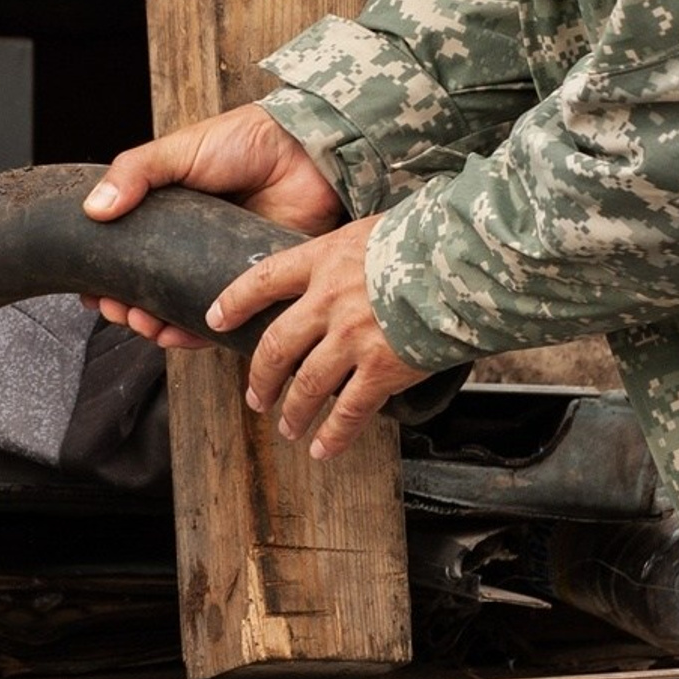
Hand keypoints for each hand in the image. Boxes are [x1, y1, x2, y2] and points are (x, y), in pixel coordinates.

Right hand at [81, 103, 343, 349]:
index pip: (128, 254)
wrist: (303, 151)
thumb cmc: (243, 141)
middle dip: (128, 309)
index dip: (106, 278)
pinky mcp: (252, 286)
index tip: (92, 292)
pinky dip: (195, 335)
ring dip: (156, 327)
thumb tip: (92, 210)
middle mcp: (192, 247)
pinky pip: (221, 321)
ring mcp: (220, 268)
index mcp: (170, 216)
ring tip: (144, 325)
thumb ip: (135, 173)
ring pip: (181, 312)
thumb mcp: (178, 150)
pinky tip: (175, 335)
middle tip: (118, 311)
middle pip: (151, 291)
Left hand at [212, 215, 430, 460]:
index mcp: (324, 260)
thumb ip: (351, 253)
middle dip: (261, 377)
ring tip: (288, 427)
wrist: (463, 262)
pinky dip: (333, 434)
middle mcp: (328, 302)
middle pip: (277, 346)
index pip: (263, 280)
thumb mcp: (374, 230)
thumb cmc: (429, 237)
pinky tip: (323, 448)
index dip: (235, 302)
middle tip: (256, 396)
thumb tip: (351, 262)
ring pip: (307, 385)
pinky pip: (349, 411)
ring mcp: (352, 338)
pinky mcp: (381, 369)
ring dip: (293, 412)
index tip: (215, 320)